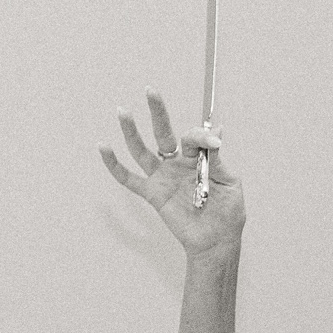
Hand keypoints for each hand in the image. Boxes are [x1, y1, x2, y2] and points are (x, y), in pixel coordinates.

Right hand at [97, 88, 242, 256]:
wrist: (217, 241)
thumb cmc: (227, 213)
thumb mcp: (228, 183)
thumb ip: (217, 159)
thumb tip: (217, 131)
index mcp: (198, 158)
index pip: (193, 138)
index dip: (201, 136)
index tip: (213, 143)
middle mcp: (178, 163)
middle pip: (163, 133)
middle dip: (158, 112)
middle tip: (151, 91)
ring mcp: (163, 177)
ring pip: (142, 150)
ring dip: (131, 131)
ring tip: (123, 111)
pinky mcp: (153, 193)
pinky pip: (128, 178)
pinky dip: (114, 165)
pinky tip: (104, 147)